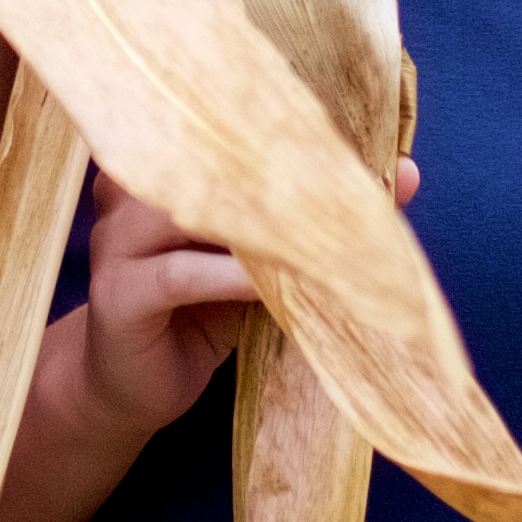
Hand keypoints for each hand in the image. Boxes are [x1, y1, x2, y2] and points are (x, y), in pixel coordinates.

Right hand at [60, 158, 418, 444]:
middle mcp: (131, 190)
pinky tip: (271, 286)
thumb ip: (306, 218)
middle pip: (213, 166)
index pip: (232, 133)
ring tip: (321, 238)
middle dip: (289, 179)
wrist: (130, 388)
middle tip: (358, 190)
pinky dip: (232, 277)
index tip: (369, 152)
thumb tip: (403, 175)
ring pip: (194, 213)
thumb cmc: (199, 314)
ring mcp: (118, 240)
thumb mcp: (258, 261)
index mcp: (163, 165)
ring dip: (264, 227)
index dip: (298, 138)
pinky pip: (179, 274)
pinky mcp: (119, 293)